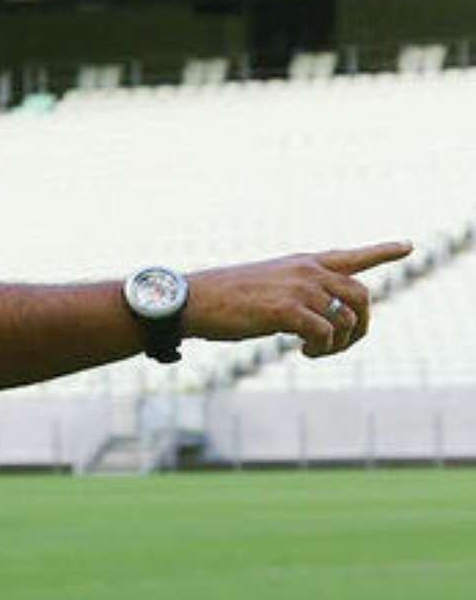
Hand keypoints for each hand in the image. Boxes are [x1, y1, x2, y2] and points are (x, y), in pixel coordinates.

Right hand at [183, 241, 413, 357]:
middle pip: (361, 295)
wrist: (190, 301)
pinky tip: (303, 352)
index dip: (382, 251)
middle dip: (362, 323)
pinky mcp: (287, 310)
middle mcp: (306, 271)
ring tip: (315, 351)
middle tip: (342, 343)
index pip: (350, 256)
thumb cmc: (220, 299)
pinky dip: (321, 349)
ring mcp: (299, 289)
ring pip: (347, 317)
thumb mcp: (263, 287)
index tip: (409, 247)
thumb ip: (294, 295)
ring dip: (340, 342)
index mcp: (300, 263)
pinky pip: (326, 333)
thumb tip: (312, 320)